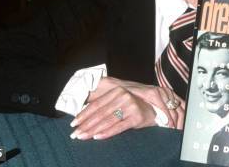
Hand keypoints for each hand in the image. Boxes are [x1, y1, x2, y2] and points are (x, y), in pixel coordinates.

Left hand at [70, 77, 184, 139]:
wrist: (154, 110)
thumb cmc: (133, 107)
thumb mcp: (118, 102)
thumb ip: (104, 104)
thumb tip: (83, 112)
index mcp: (117, 91)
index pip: (97, 104)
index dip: (84, 114)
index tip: (74, 123)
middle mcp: (123, 96)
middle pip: (100, 113)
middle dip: (86, 125)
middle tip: (75, 134)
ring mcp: (130, 106)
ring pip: (107, 120)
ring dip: (93, 130)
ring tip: (82, 137)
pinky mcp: (136, 116)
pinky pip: (118, 126)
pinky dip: (107, 132)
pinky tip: (97, 137)